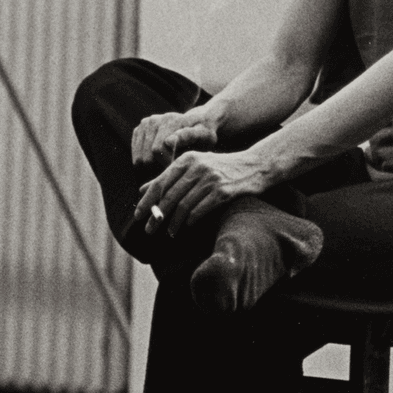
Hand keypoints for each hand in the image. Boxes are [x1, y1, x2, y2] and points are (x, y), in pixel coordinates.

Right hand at [131, 111, 218, 165]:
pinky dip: (145, 165)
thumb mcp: (205, 137)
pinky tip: (160, 164)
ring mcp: (145, 124)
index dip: (165, 166)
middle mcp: (155, 119)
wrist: (196, 123)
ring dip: (152, 169)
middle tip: (173, 174)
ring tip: (168, 170)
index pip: (158, 150)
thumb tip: (168, 141)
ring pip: (139, 159)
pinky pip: (135, 157)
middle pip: (147, 158)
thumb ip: (188, 137)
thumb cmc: (204, 135)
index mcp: (172, 120)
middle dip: (159, 170)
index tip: (176, 172)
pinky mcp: (138, 130)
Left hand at [135, 149, 269, 234]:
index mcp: (186, 160)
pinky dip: (190, 220)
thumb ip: (169, 177)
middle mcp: (196, 167)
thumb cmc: (221, 168)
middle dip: (157, 216)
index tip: (138, 215)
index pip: (160, 182)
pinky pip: (200, 210)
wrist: (254, 166)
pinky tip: (187, 226)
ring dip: (174, 222)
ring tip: (170, 232)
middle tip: (149, 229)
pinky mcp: (222, 191)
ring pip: (183, 206)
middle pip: (169, 196)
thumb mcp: (194, 166)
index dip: (147, 201)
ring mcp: (210, 179)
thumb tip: (142, 190)